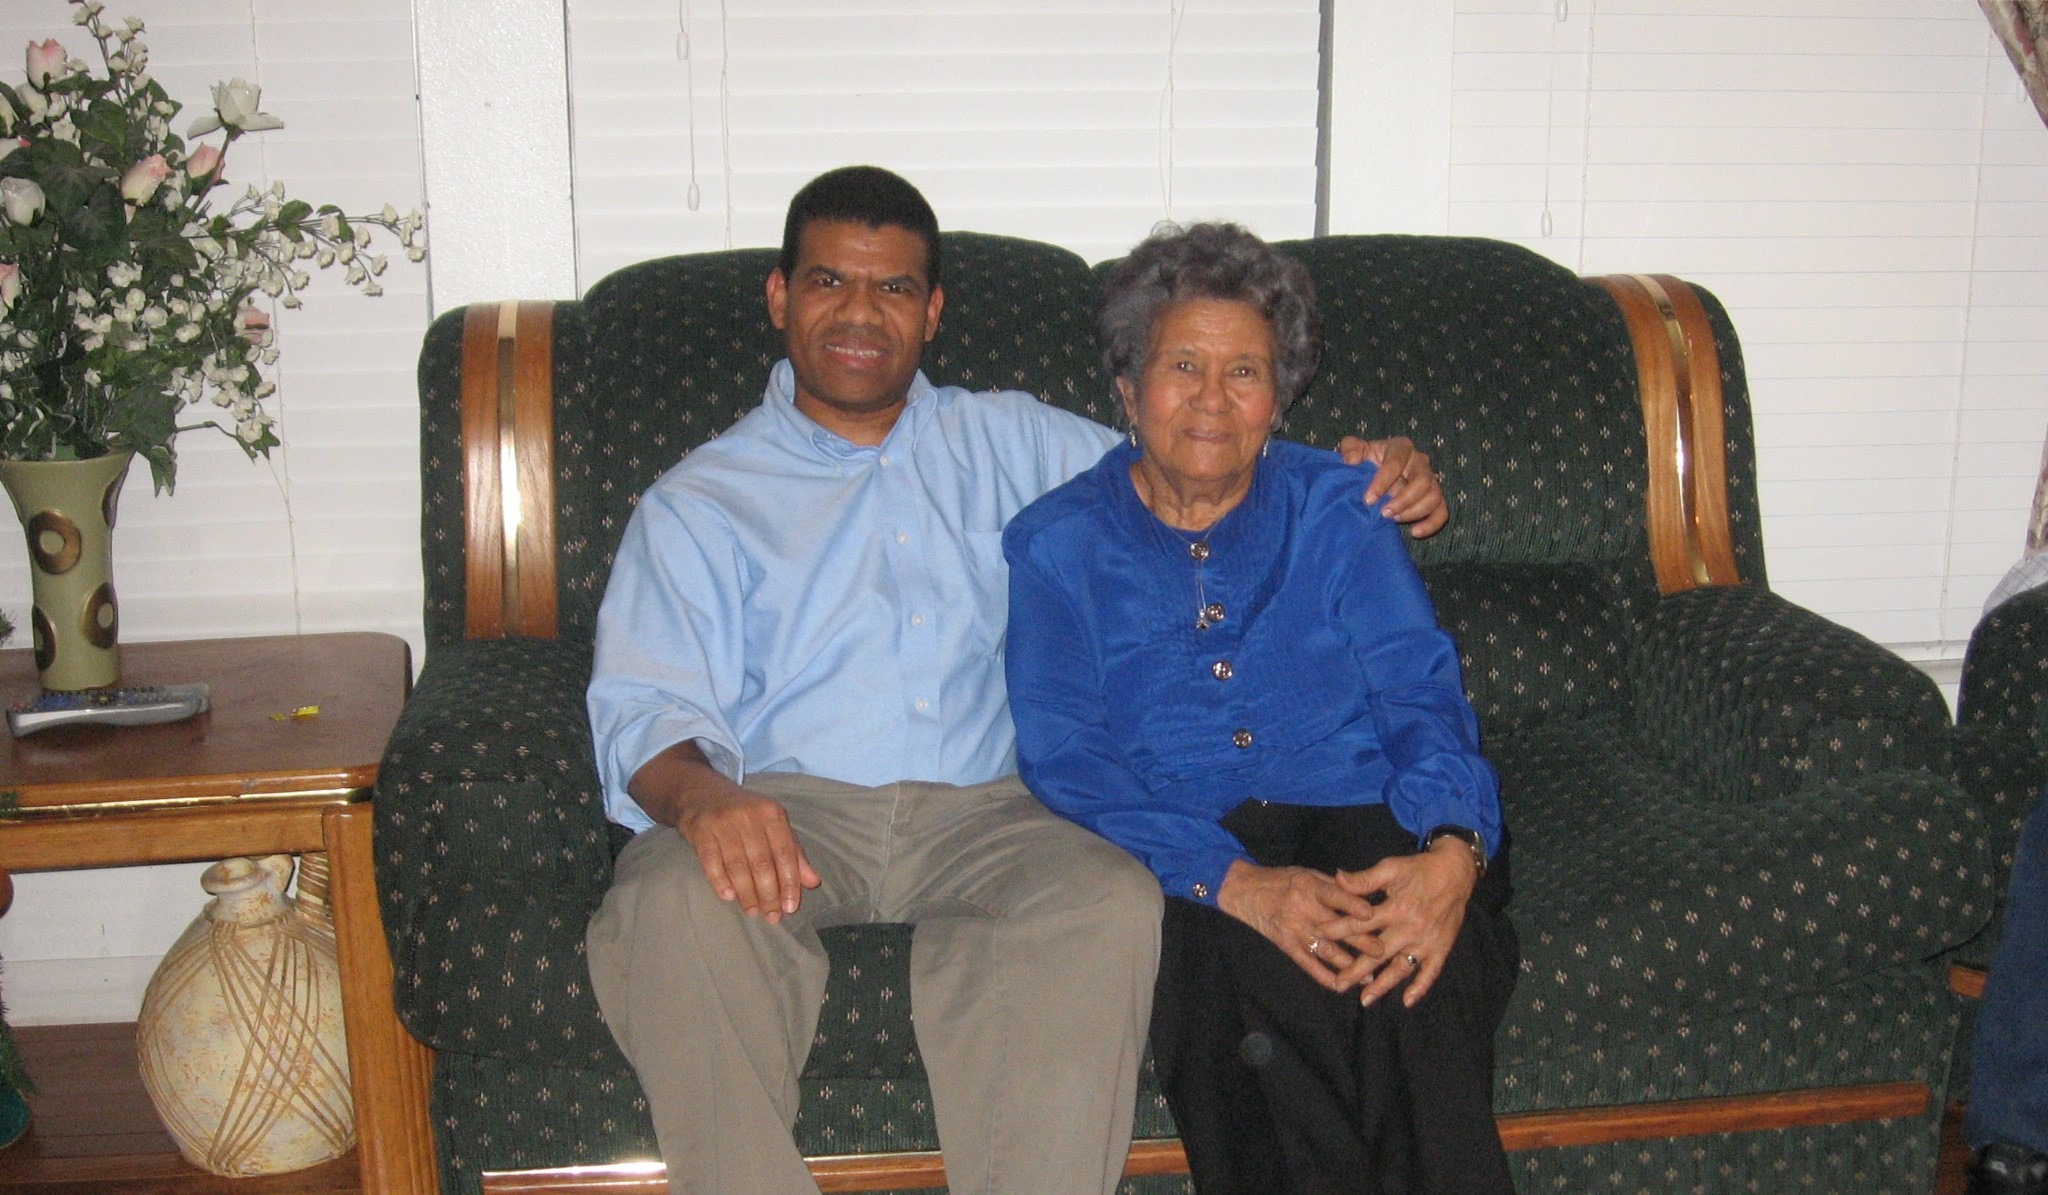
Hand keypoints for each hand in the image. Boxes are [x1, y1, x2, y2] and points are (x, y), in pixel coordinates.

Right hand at [673, 785, 821, 923]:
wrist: (701, 792)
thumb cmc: (744, 814)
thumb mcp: (773, 825)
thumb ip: (794, 853)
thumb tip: (813, 882)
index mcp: (772, 813)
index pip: (786, 853)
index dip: (789, 882)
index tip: (790, 907)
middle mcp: (749, 816)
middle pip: (762, 863)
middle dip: (768, 894)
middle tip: (772, 916)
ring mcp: (723, 823)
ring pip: (738, 866)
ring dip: (746, 894)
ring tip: (752, 912)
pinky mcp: (701, 831)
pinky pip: (711, 862)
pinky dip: (720, 882)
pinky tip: (729, 897)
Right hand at [1217, 859, 1384, 989]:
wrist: (1244, 892)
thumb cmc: (1281, 880)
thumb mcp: (1306, 873)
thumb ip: (1333, 885)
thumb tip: (1362, 893)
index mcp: (1310, 887)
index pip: (1334, 896)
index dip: (1352, 905)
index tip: (1371, 913)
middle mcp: (1303, 909)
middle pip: (1336, 927)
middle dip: (1360, 940)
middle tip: (1382, 951)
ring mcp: (1295, 930)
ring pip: (1326, 949)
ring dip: (1348, 963)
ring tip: (1368, 974)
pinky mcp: (1286, 945)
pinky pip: (1307, 964)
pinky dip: (1323, 976)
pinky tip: (1339, 985)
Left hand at [1320, 837, 1478, 1005]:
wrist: (1457, 872)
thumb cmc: (1419, 869)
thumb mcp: (1391, 868)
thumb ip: (1364, 879)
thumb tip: (1337, 876)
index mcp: (1397, 908)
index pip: (1362, 923)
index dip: (1339, 929)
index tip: (1318, 937)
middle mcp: (1411, 928)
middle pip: (1379, 953)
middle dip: (1356, 970)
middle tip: (1338, 984)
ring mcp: (1427, 941)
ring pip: (1401, 967)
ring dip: (1383, 985)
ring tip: (1364, 1000)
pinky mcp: (1441, 948)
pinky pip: (1430, 972)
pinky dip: (1420, 988)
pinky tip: (1406, 1001)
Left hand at [1336, 435, 1447, 538]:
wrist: (1371, 476)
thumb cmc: (1363, 461)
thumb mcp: (1352, 450)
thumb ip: (1350, 448)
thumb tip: (1352, 460)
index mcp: (1401, 447)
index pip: (1397, 462)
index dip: (1383, 481)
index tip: (1368, 499)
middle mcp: (1420, 461)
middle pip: (1422, 481)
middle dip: (1403, 500)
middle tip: (1384, 513)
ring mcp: (1430, 480)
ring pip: (1434, 497)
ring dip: (1414, 512)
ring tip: (1394, 520)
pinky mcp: (1434, 498)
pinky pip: (1442, 512)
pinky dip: (1432, 524)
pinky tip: (1414, 533)